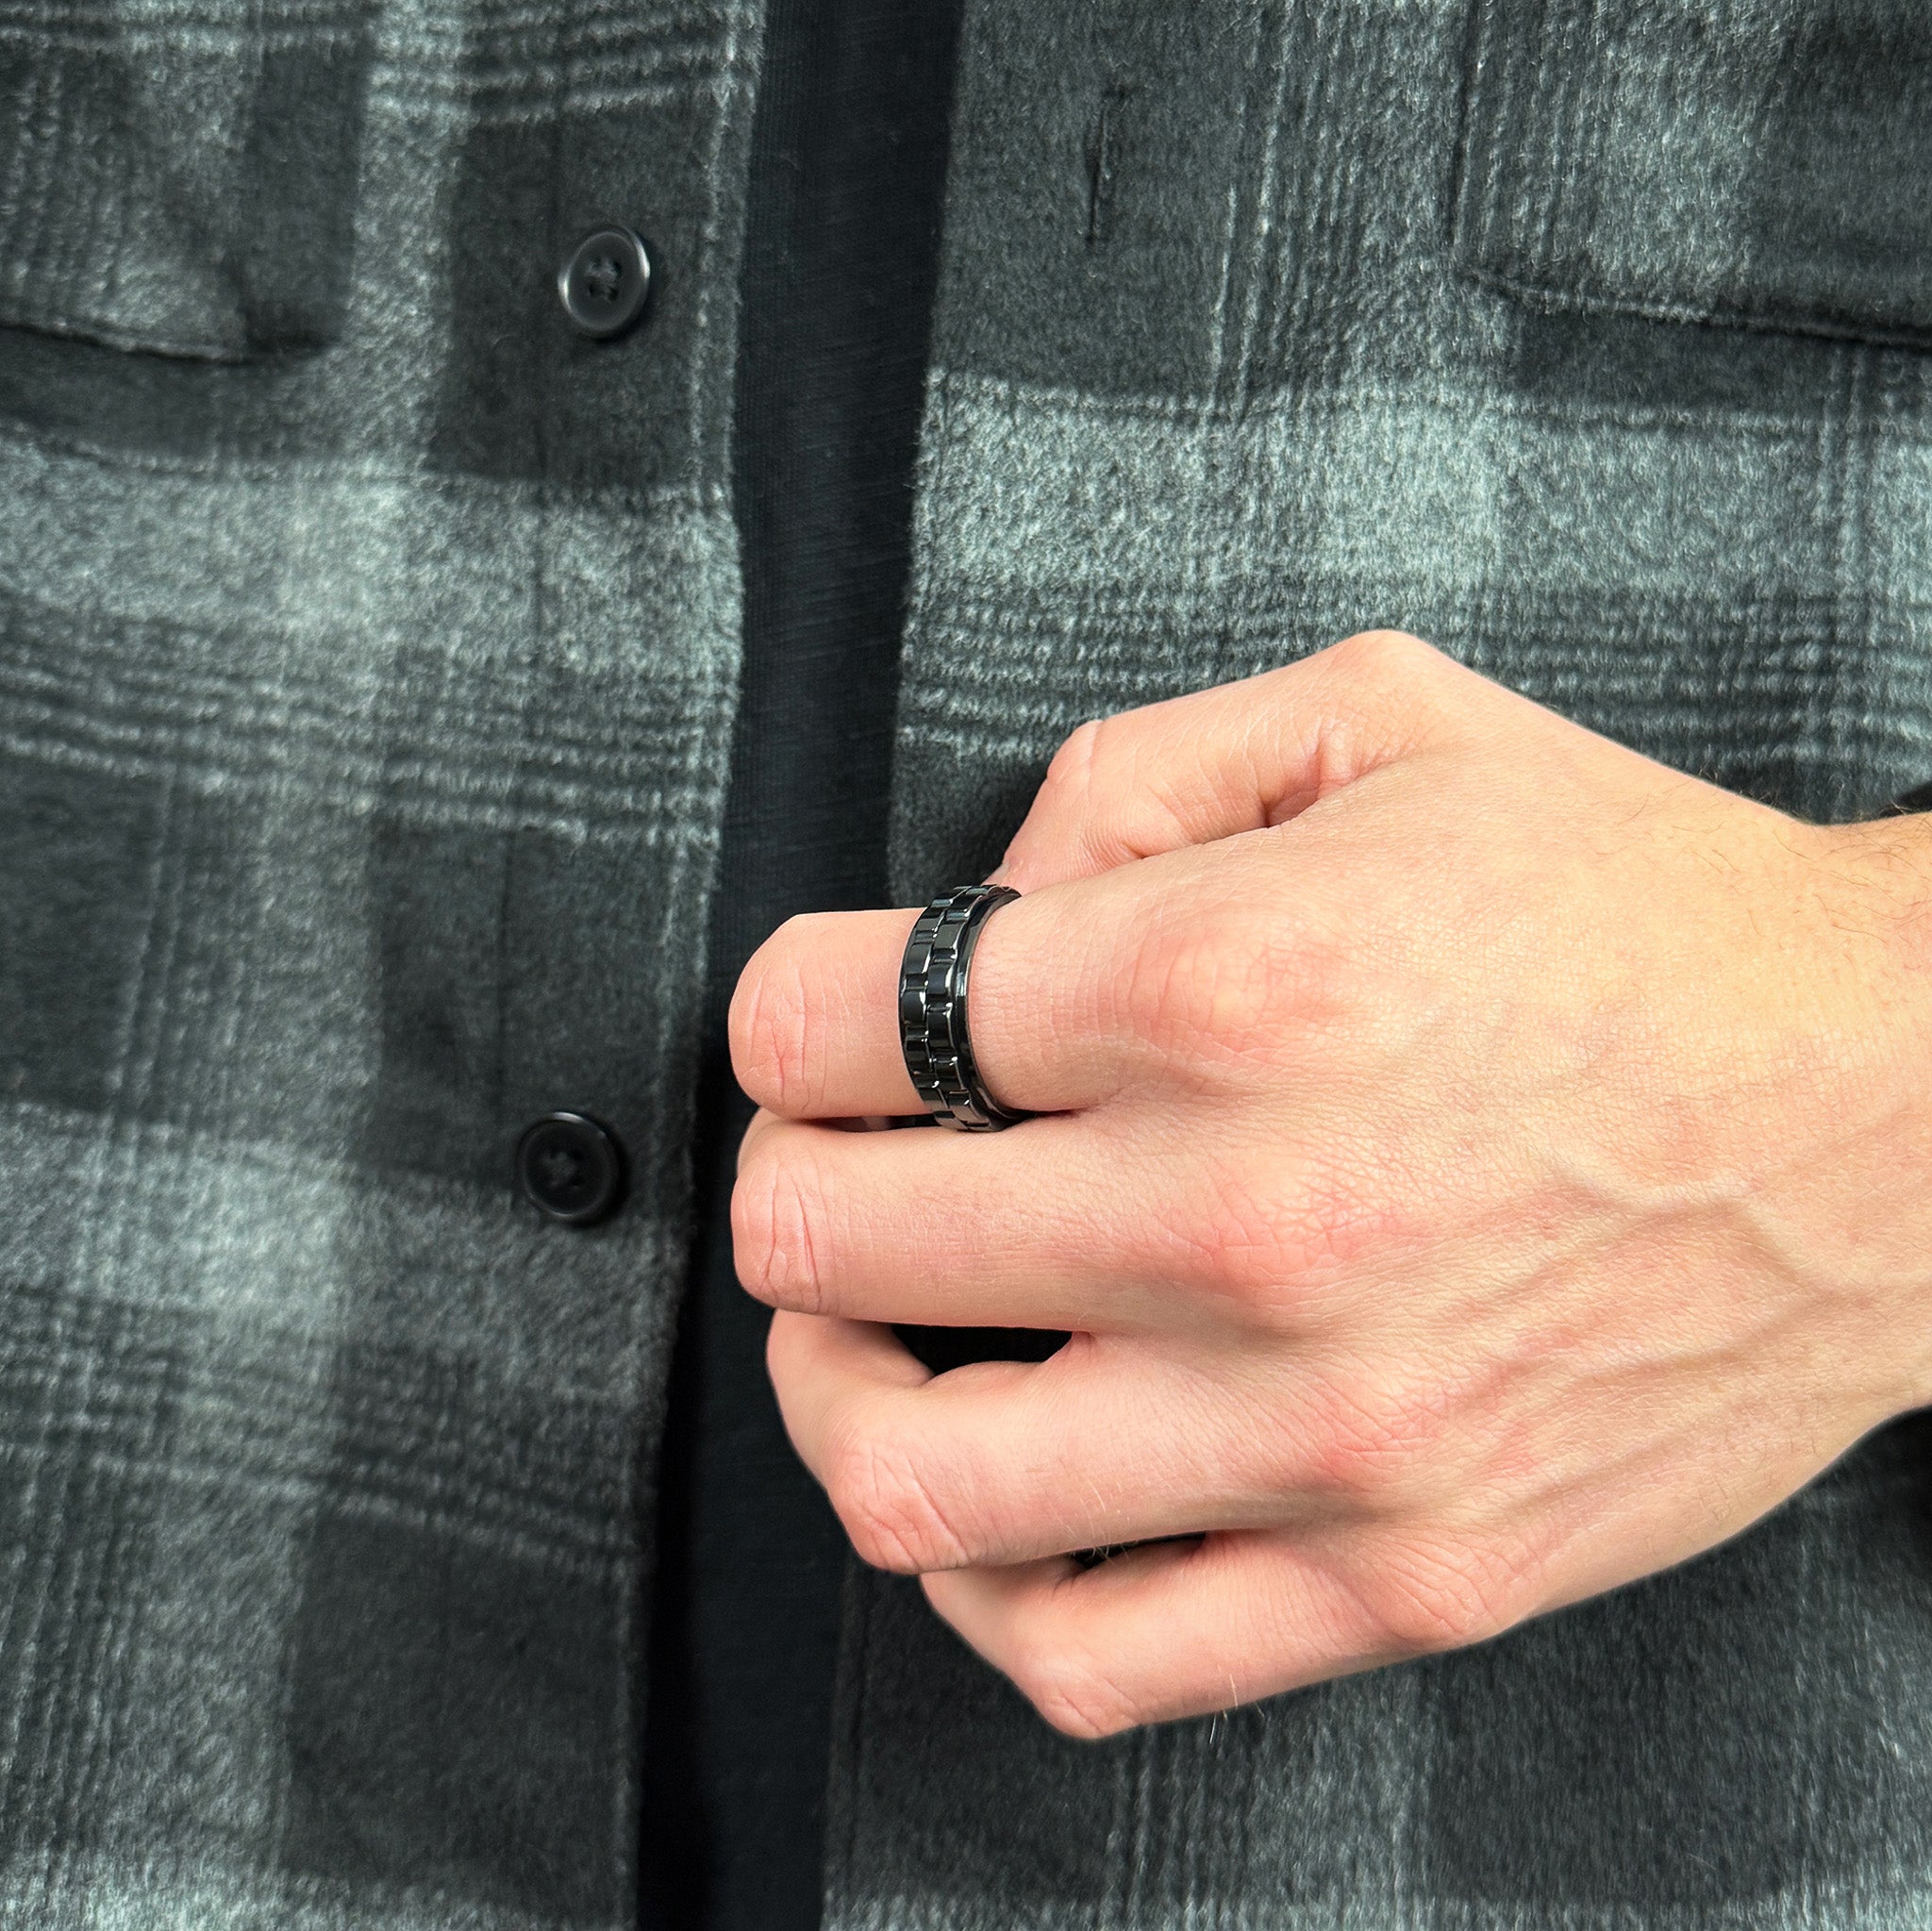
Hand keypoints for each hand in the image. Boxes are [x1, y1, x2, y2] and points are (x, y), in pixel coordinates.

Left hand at [728, 631, 1931, 1737]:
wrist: (1900, 1110)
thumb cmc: (1639, 915)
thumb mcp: (1380, 719)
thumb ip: (1128, 777)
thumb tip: (981, 903)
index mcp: (1229, 980)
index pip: (829, 1023)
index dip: (790, 1017)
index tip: (826, 1032)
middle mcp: (1252, 1212)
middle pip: (825, 1239)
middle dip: (790, 1184)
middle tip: (838, 1162)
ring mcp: (1321, 1424)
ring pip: (910, 1481)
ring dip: (833, 1395)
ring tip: (874, 1334)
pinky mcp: (1398, 1568)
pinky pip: (1090, 1655)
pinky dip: (982, 1587)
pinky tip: (998, 1495)